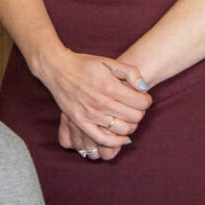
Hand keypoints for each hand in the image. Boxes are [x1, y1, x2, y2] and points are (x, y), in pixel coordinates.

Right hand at [34, 48, 149, 151]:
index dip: (146, 101)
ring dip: (131, 126)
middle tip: (134, 108)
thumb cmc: (84, 64)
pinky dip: (115, 142)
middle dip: (140, 113)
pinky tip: (122, 138)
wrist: (58, 69)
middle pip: (135, 117)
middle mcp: (102, 103)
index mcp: (111, 87)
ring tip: (127, 119)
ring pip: (122, 129)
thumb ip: (131, 72)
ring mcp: (90, 114)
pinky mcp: (80, 122)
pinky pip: (101, 139)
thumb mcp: (109, 62)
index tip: (142, 98)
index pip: (142, 102)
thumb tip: (144, 88)